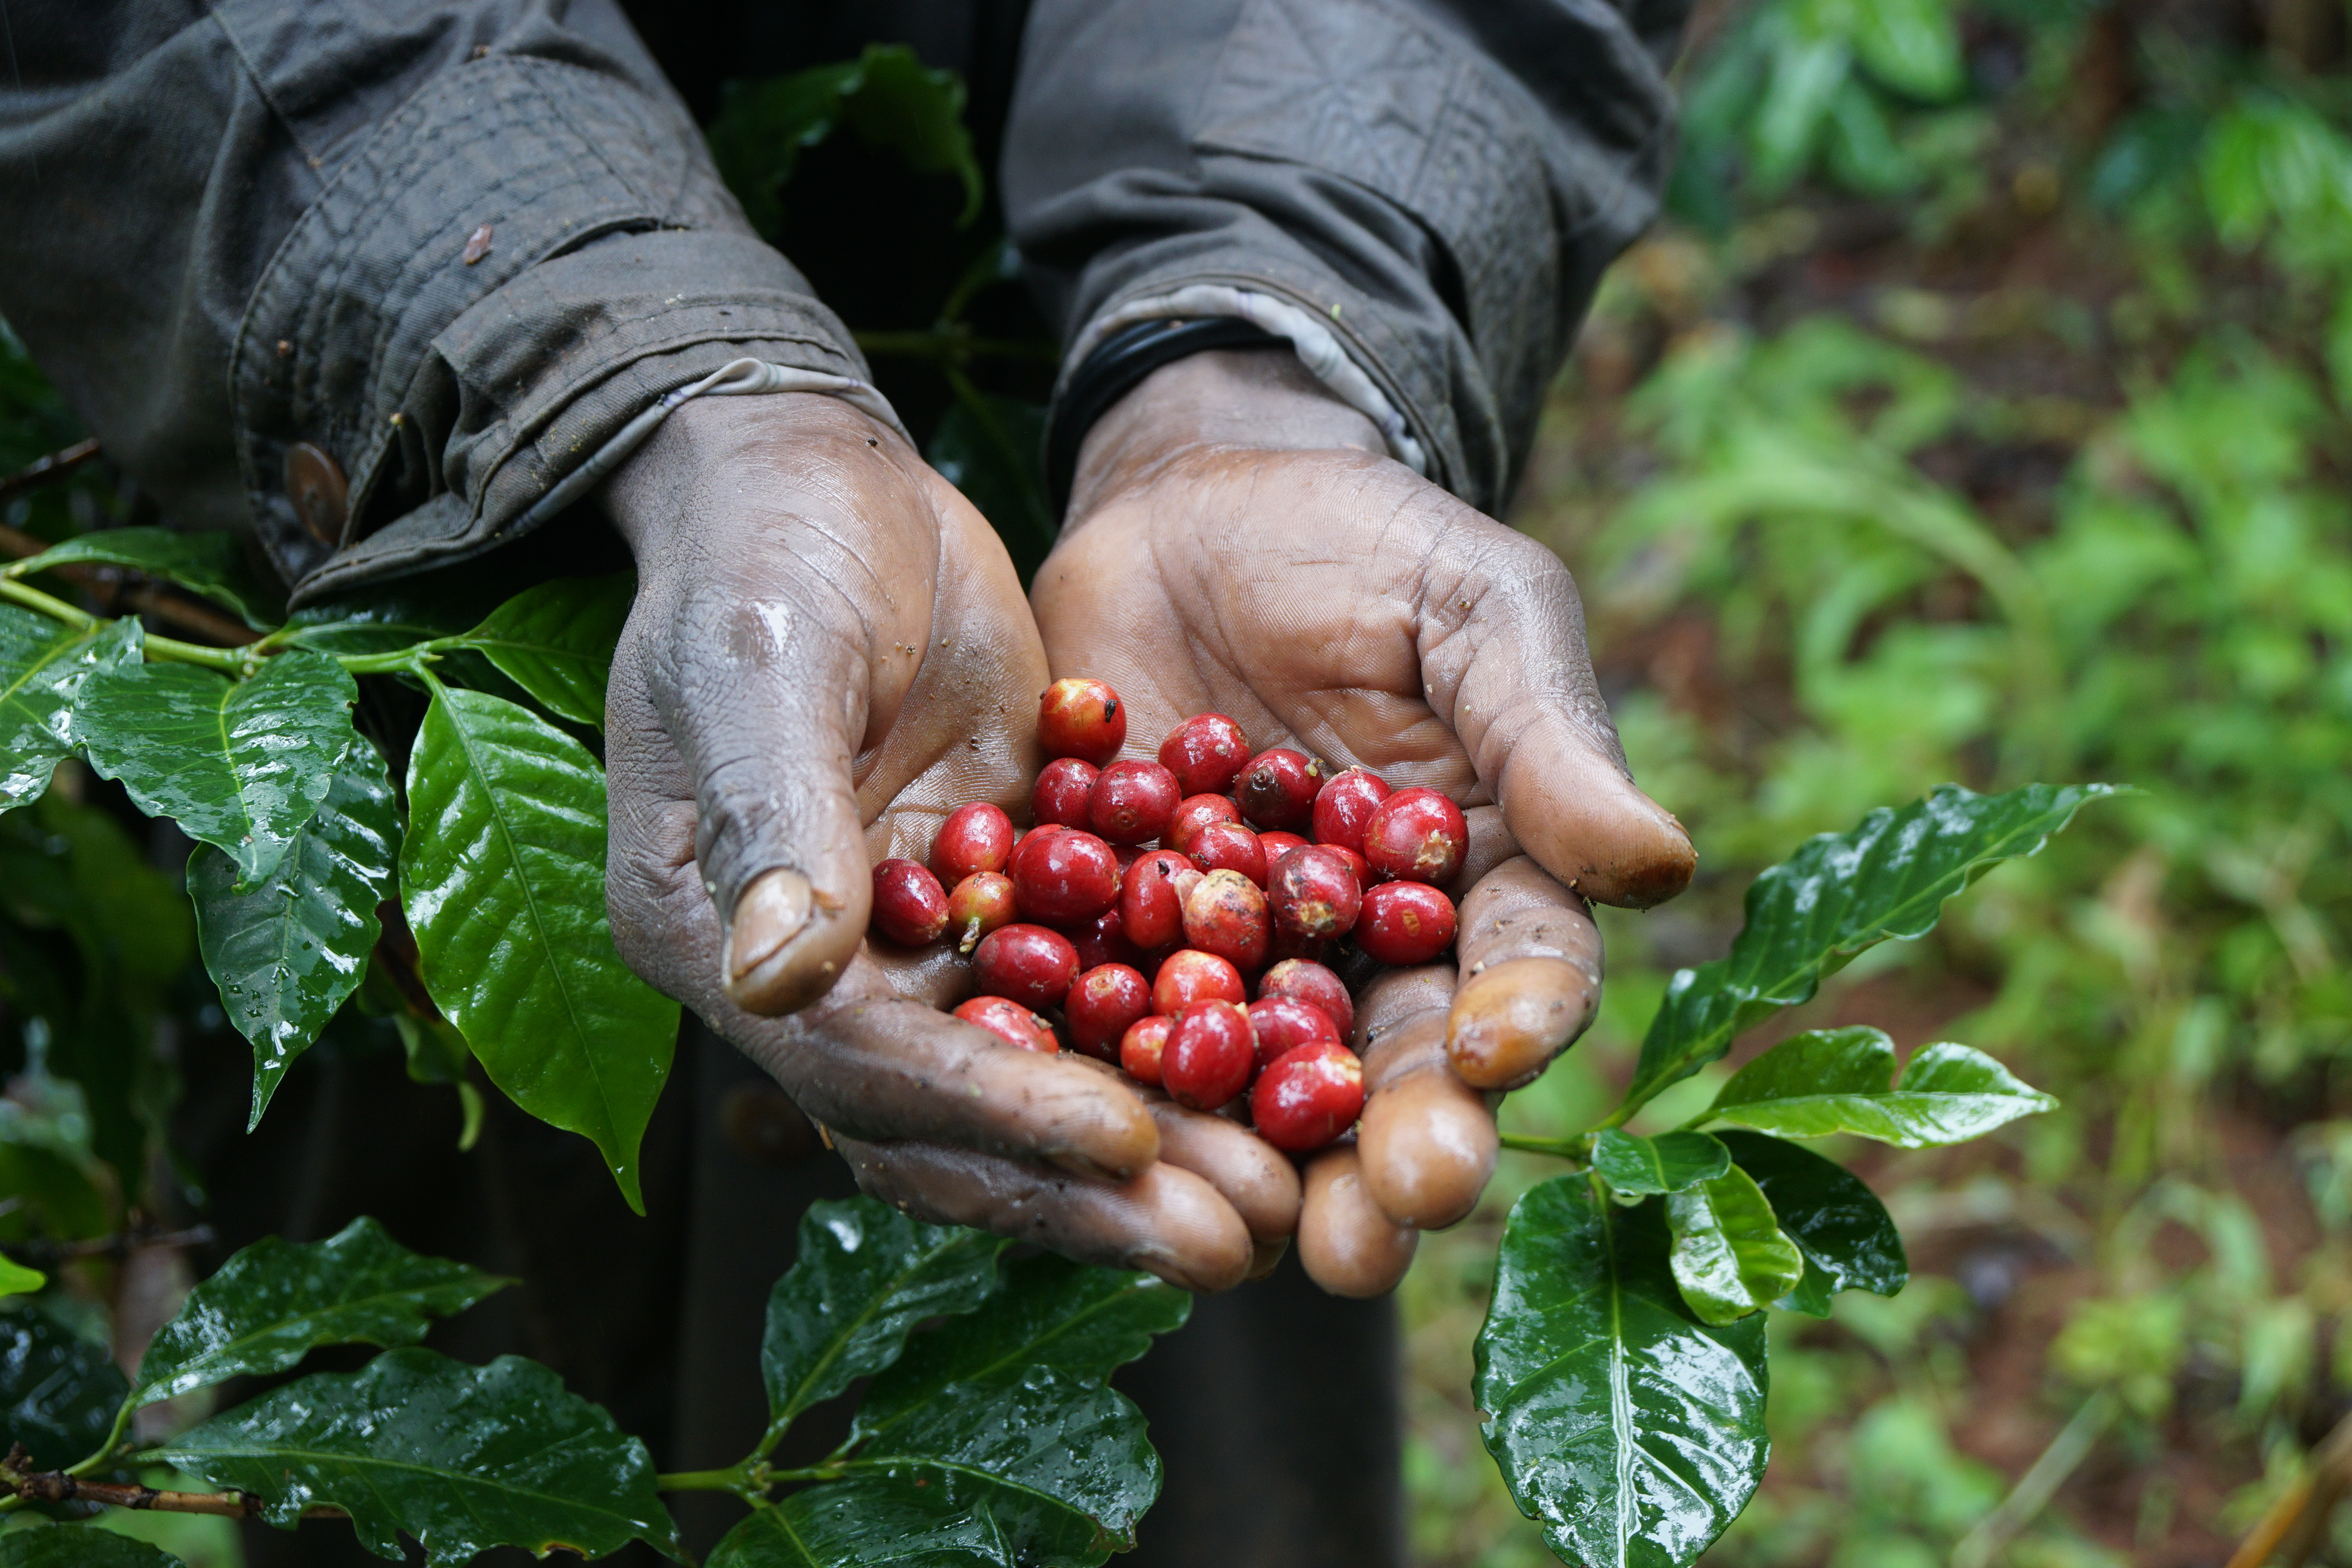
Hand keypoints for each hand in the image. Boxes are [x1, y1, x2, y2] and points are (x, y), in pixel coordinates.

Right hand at [597, 393, 1271, 1289]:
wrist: (817, 477)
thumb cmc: (767, 546)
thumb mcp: (764, 661)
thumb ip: (777, 815)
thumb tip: (778, 981)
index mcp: (716, 937)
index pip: (863, 1063)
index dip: (994, 1109)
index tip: (1121, 1139)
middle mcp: (808, 976)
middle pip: (954, 1117)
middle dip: (1090, 1184)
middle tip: (1236, 1235)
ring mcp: (904, 945)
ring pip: (1031, 1078)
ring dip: (1148, 1144)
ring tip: (1277, 1198)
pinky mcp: (991, 899)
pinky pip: (1081, 1001)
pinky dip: (1165, 1046)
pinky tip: (1279, 1080)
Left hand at [1033, 350, 1695, 1294]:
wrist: (1195, 509)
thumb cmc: (1370, 548)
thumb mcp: (1474, 610)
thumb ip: (1544, 733)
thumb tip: (1660, 860)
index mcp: (1481, 885)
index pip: (1520, 973)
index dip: (1516, 1023)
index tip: (1487, 1055)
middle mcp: (1368, 954)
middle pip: (1394, 1071)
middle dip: (1392, 1153)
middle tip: (1384, 1223)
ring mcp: (1237, 963)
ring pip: (1256, 1086)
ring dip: (1257, 1166)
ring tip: (1250, 1238)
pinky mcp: (1115, 946)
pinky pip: (1108, 1025)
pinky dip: (1102, 1076)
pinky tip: (1089, 1127)